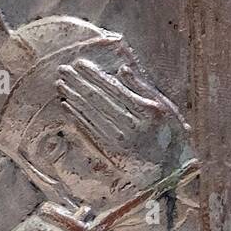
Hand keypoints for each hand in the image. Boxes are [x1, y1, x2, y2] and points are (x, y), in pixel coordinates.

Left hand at [55, 55, 188, 188]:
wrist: (170, 167)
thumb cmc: (169, 131)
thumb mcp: (164, 105)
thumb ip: (141, 86)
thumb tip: (123, 68)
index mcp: (146, 110)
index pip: (114, 88)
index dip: (95, 75)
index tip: (80, 63)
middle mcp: (132, 125)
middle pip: (99, 100)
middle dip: (79, 83)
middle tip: (63, 70)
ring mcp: (121, 139)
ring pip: (92, 113)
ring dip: (74, 97)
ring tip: (60, 84)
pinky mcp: (112, 149)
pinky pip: (90, 129)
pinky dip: (77, 116)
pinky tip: (67, 105)